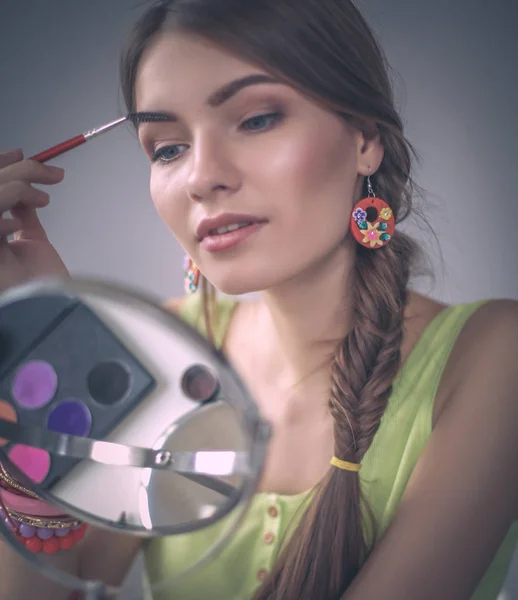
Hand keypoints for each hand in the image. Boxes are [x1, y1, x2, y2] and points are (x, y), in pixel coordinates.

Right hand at [0, 149, 69, 293]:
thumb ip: (23, 215)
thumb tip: (25, 192)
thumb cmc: (41, 285)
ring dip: (17, 188)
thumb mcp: (31, 242)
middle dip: (17, 170)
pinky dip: (2, 223)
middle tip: (49, 171)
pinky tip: (18, 228)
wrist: (48, 313)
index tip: (21, 154)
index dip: (0, 165)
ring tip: (44, 199)